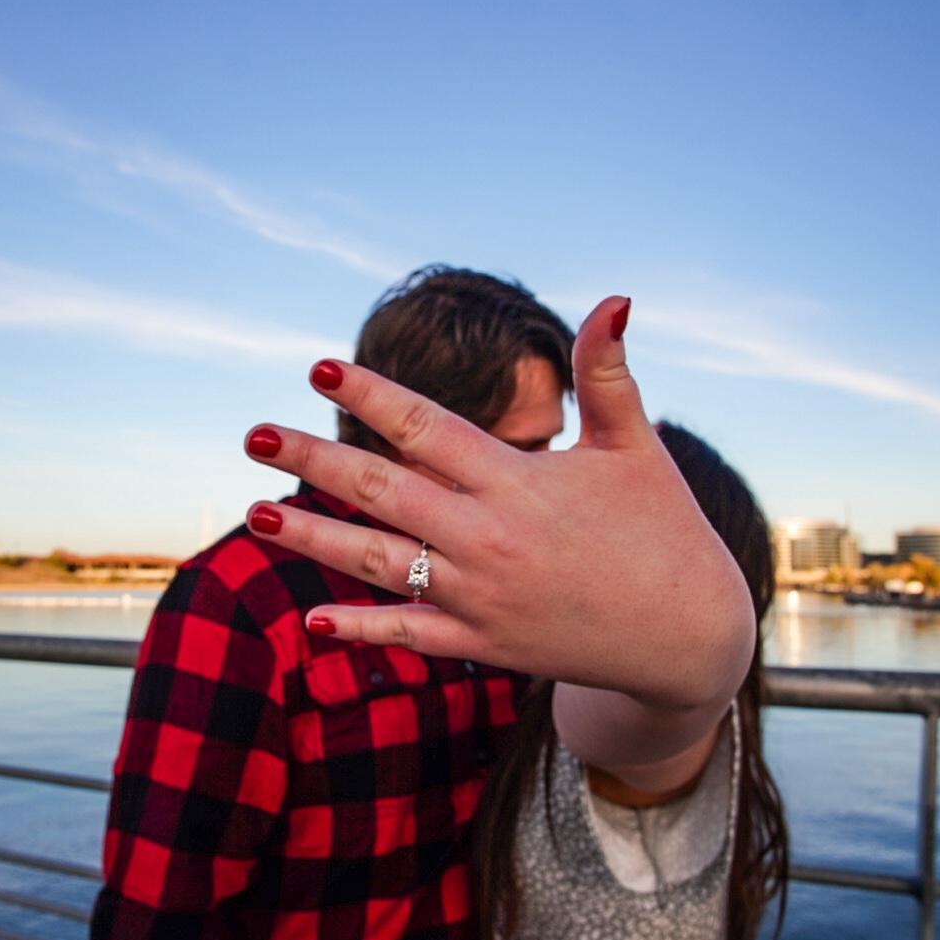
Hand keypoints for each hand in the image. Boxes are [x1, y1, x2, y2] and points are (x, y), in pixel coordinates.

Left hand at [243, 297, 754, 707]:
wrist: (687, 637)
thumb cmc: (664, 531)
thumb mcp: (636, 447)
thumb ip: (609, 375)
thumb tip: (616, 296)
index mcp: (519, 482)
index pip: (425, 428)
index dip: (369, 394)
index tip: (317, 367)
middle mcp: (487, 538)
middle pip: (380, 490)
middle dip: (312, 458)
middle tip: (252, 432)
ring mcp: (480, 596)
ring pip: (377, 561)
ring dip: (312, 536)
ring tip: (254, 514)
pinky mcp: (484, 643)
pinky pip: (409, 635)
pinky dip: (361, 630)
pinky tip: (312, 622)